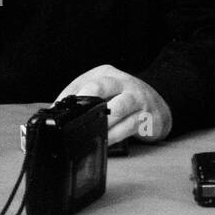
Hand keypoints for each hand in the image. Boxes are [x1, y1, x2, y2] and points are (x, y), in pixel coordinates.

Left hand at [56, 65, 172, 144]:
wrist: (159, 107)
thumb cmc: (124, 99)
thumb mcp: (104, 91)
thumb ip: (81, 97)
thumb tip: (55, 111)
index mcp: (108, 74)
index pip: (84, 81)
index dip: (68, 97)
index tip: (56, 111)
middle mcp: (124, 83)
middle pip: (103, 86)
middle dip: (86, 99)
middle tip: (74, 116)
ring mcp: (138, 99)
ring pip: (119, 107)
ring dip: (102, 121)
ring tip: (89, 132)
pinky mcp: (148, 116)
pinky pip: (129, 126)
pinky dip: (115, 135)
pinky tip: (105, 140)